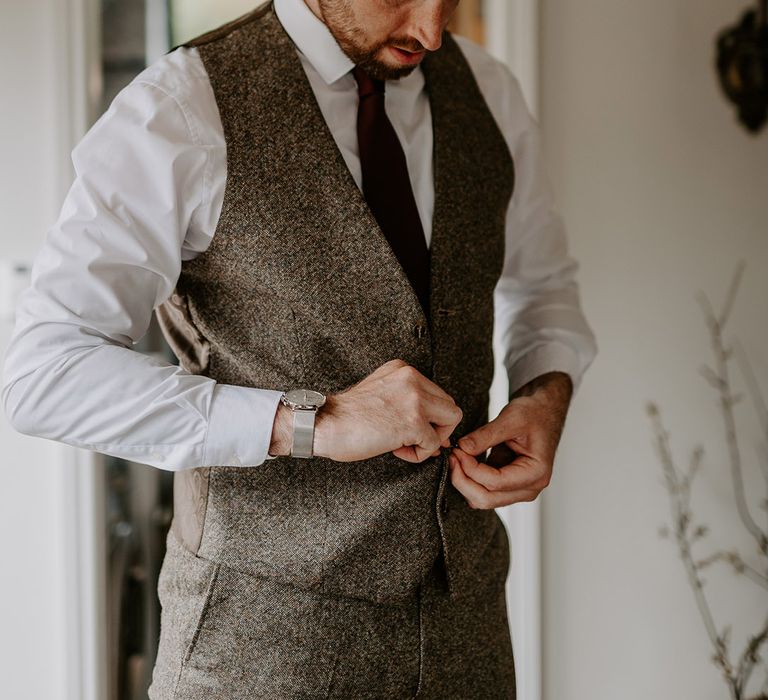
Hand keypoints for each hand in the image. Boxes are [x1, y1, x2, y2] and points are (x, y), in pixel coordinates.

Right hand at [271, 359, 462, 462]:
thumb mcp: (380, 394)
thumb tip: (439, 432)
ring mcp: (415, 399)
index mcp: (403, 369)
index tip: (411, 431)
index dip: (430, 417)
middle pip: (449, 406)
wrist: (325, 424)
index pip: (436, 394)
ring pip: (451, 421)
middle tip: (412, 441)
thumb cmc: (347, 416)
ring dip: (432, 440)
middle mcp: (412, 378)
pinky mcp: (414, 421)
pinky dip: (419, 454)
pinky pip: (434, 443)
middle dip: (436, 428)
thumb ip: (407, 402)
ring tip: (405, 446)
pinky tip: (396, 452)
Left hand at [447, 372, 572, 507]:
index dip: (470, 469)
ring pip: (482, 499)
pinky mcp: (507, 484)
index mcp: (536, 473)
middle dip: (463, 480)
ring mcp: (518, 489)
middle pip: (487, 499)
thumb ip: (485, 435)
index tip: (457, 452)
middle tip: (452, 456)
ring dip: (464, 481)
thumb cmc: (535, 413)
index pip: (495, 483)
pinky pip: (482, 490)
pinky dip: (469, 479)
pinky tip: (462, 460)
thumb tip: (462, 448)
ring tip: (456, 457)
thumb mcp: (511, 418)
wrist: (544, 411)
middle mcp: (529, 488)